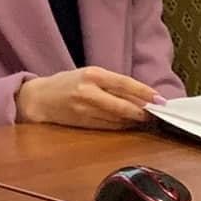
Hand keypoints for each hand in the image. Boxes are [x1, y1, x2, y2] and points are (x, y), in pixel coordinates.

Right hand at [16, 68, 163, 128]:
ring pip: (117, 118)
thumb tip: (140, 94)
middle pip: (123, 105)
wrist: (39, 98)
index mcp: (92, 74)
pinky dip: (122, 126)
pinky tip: (130, 124)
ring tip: (147, 119)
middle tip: (157, 114)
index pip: (125, 83)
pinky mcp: (83, 123)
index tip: (160, 99)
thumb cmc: (66, 83)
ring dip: (134, 120)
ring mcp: (85, 109)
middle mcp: (89, 91)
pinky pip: (108, 126)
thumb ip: (111, 83)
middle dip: (143, 111)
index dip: (144, 92)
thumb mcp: (88, 74)